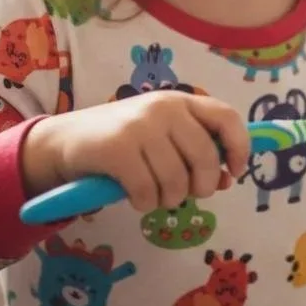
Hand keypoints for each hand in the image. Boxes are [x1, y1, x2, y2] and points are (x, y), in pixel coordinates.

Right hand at [21, 91, 250, 212]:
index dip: (239, 148)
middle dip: (201, 187)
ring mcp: (140, 126)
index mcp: (182, 101)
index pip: (227, 117)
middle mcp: (164, 108)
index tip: (234, 173)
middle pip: (205, 157)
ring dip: (170, 200)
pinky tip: (136, 197)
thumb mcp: (163, 138)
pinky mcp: (117, 149)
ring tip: (155, 195)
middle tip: (185, 194)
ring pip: (177, 180)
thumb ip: (195, 152)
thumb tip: (228, 179)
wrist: (66, 141)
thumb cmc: (124, 142)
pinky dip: (145, 204)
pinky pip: (148, 191)